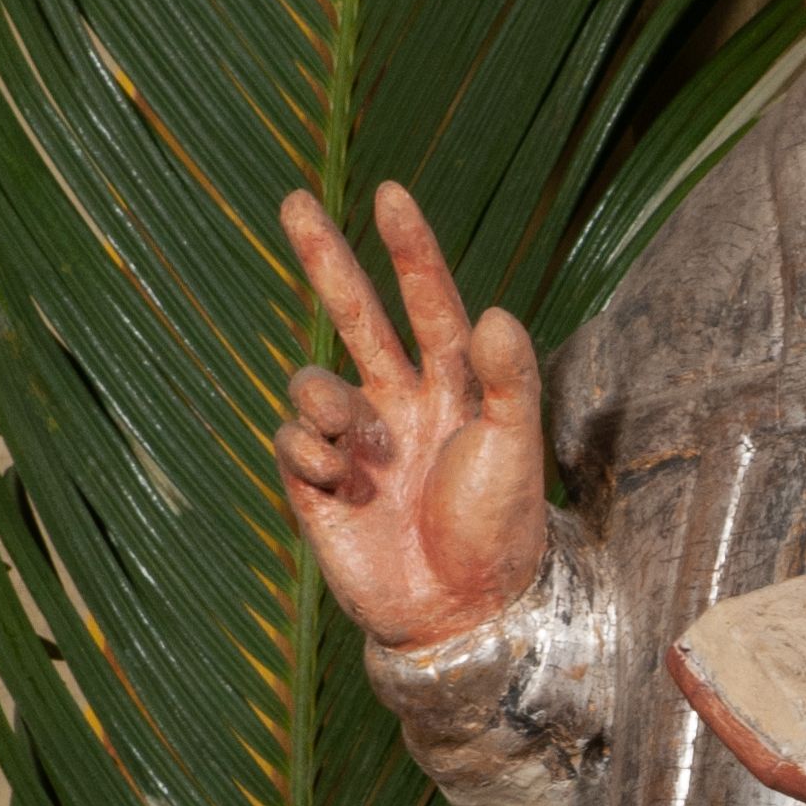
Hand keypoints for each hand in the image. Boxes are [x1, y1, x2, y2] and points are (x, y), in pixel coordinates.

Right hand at [275, 182, 546, 648]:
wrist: (460, 613)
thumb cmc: (498, 532)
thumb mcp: (515, 450)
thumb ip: (509, 379)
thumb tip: (493, 311)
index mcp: (454, 389)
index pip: (429, 304)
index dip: (410, 251)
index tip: (389, 193)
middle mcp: (401, 404)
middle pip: (356, 316)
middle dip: (324, 260)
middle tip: (294, 200)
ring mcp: (356, 443)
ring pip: (313, 381)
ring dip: (326, 397)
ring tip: (359, 440)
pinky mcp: (316, 484)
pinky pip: (290, 438)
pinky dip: (308, 449)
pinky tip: (337, 481)